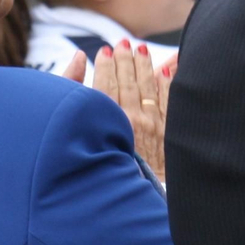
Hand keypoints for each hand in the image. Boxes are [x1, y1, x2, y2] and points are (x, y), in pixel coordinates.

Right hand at [68, 41, 165, 181]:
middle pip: (127, 82)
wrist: (129, 201)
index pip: (106, 85)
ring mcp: (153, 126)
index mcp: (110, 121)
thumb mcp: (82, 136)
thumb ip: (75, 94)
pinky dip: (166, 84)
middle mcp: (132, 120)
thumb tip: (78, 60)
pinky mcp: (169, 133)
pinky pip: (168, 101)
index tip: (104, 52)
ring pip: (148, 87)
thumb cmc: (99, 171)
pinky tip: (164, 70)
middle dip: (124, 60)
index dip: (105, 67)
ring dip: (143, 66)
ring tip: (138, 49)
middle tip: (122, 43)